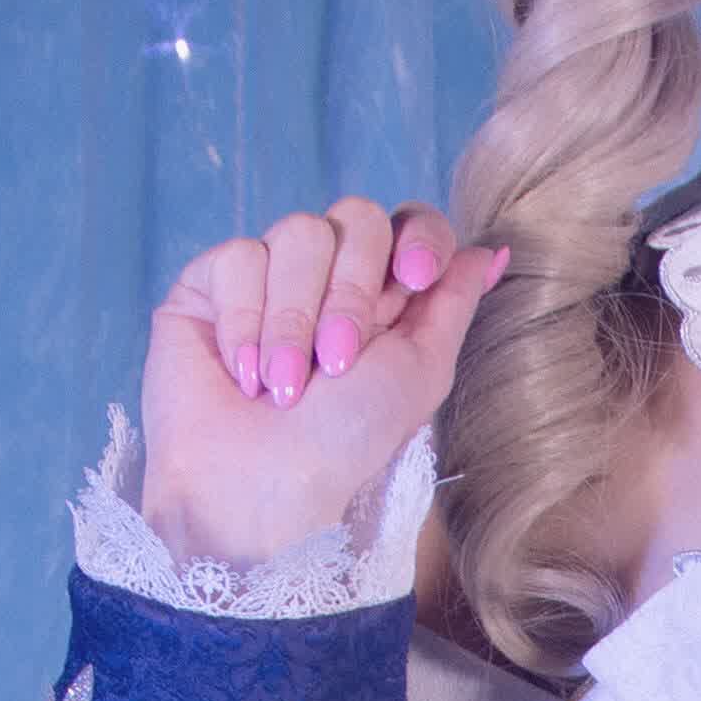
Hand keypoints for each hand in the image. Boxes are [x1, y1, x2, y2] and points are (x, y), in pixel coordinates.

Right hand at [140, 198, 504, 566]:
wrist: (263, 485)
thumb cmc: (346, 444)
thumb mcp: (420, 372)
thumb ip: (454, 304)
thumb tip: (490, 252)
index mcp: (386, 295)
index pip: (410, 222)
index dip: (418, 236)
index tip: (415, 276)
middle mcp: (328, 277)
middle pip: (355, 216)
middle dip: (353, 291)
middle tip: (338, 362)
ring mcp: (268, 276)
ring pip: (296, 232)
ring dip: (296, 319)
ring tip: (284, 387)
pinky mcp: (210, 285)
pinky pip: (236, 257)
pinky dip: (245, 322)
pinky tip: (244, 374)